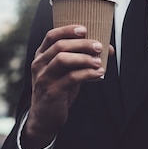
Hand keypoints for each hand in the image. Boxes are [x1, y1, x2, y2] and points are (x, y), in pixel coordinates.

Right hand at [21, 25, 114, 148]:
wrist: (44, 118)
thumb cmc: (59, 89)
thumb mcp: (66, 71)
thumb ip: (81, 58)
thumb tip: (108, 48)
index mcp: (41, 56)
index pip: (51, 36)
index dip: (67, 30)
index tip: (85, 30)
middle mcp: (39, 64)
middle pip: (60, 46)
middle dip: (82, 44)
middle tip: (99, 46)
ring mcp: (43, 78)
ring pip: (63, 59)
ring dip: (84, 58)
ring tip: (99, 61)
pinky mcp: (51, 92)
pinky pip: (71, 77)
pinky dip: (88, 73)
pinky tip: (99, 73)